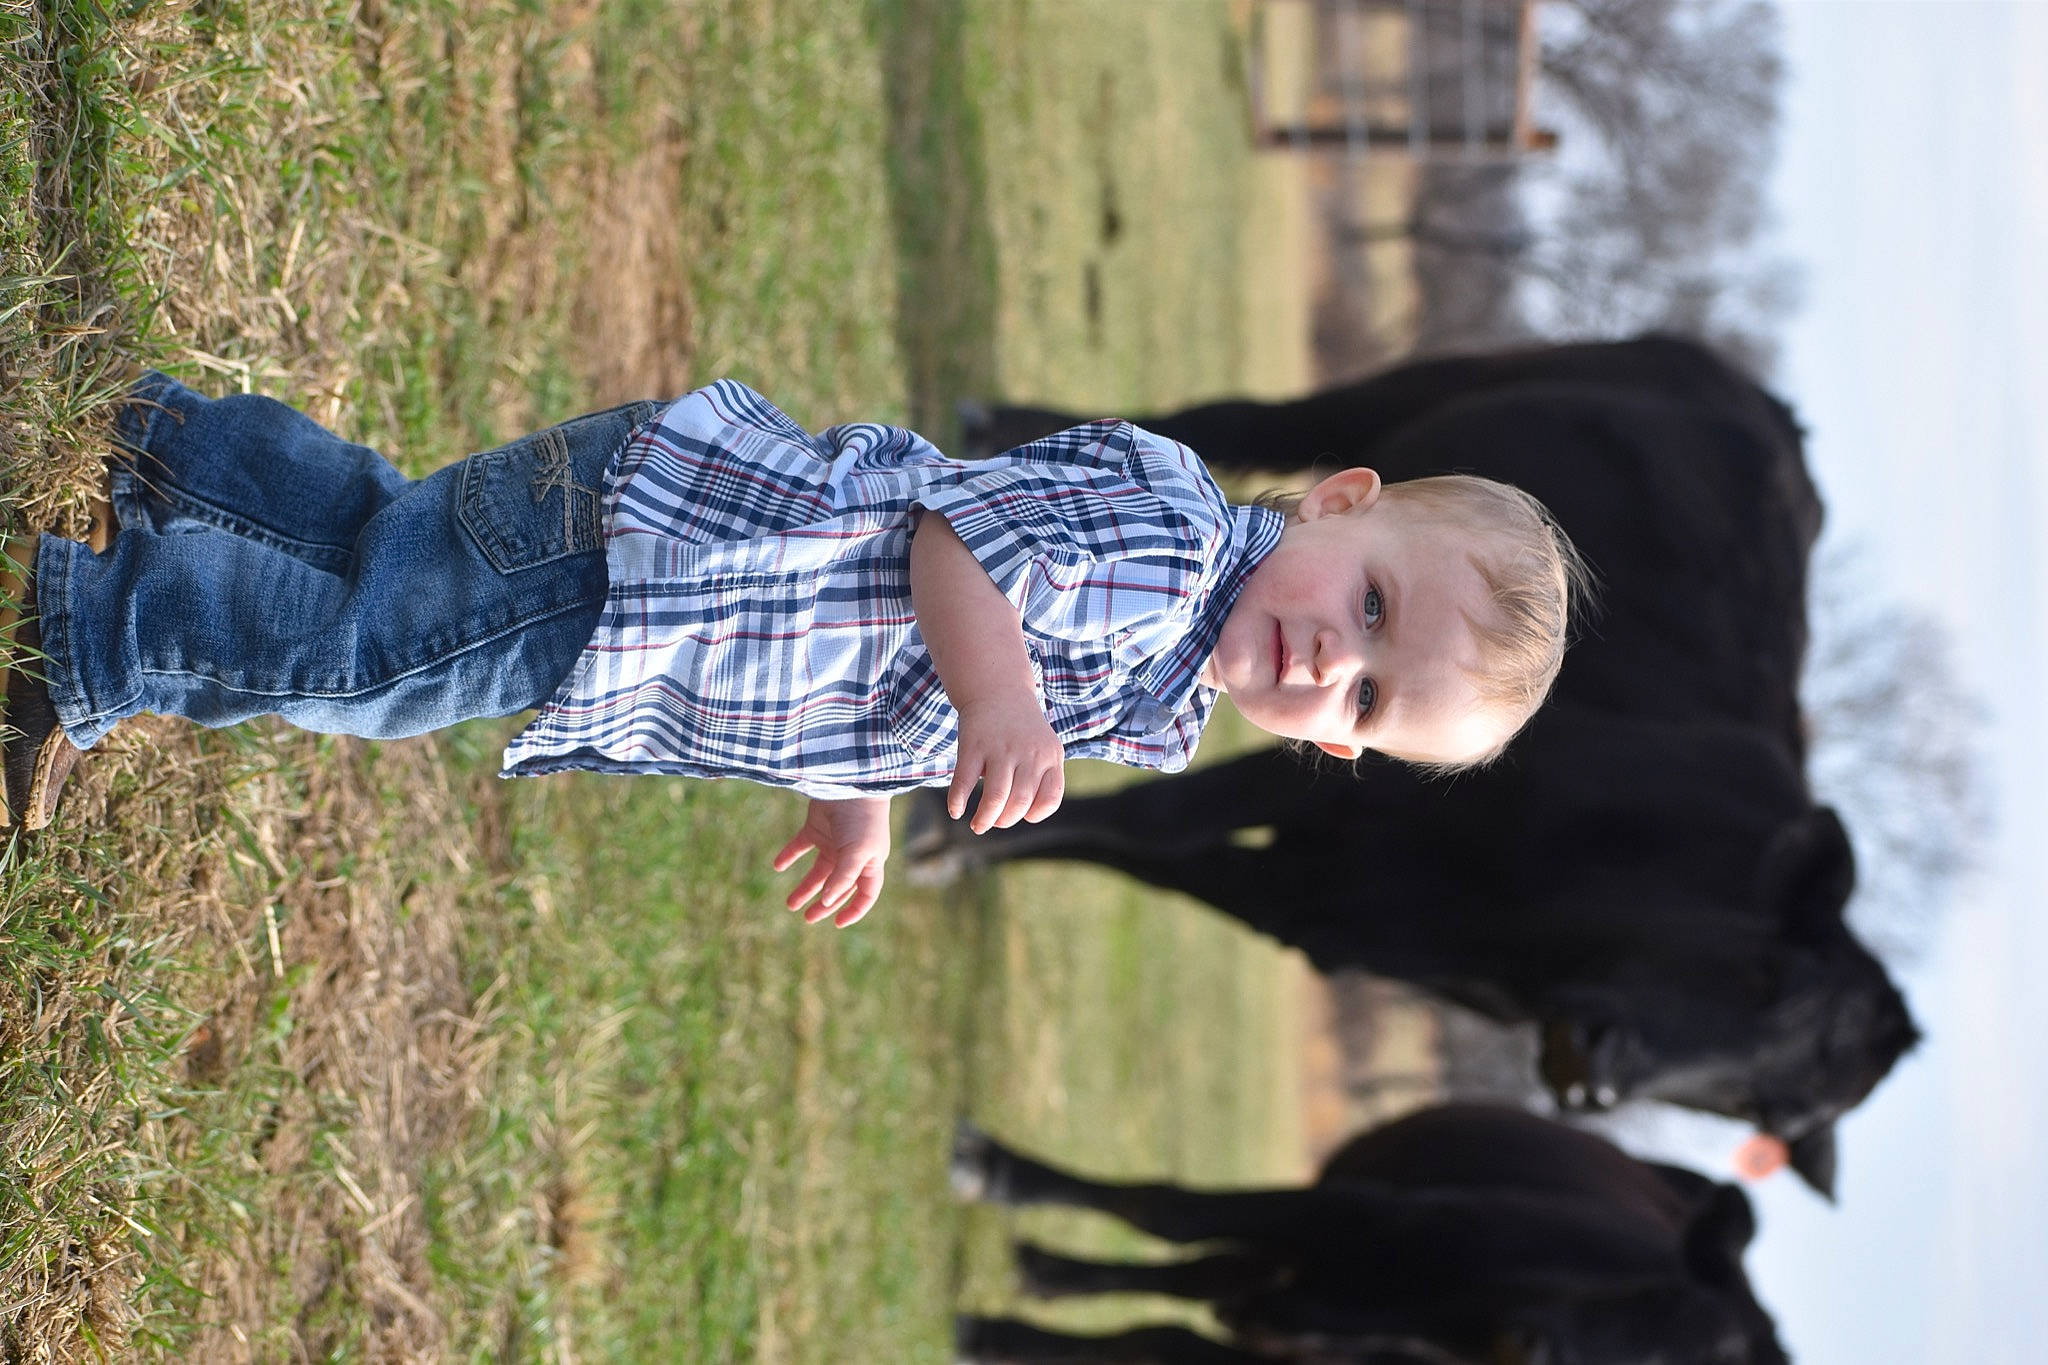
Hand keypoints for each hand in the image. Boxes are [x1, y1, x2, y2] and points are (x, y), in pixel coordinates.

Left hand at [773, 796, 891, 926]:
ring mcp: (833, 842)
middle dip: (824, 905)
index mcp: (869, 863)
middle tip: (806, 918)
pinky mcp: (816, 827)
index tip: (838, 923)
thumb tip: (827, 902)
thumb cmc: (861, 818)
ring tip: (790, 904)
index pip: (865, 894)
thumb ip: (842, 878)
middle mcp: (852, 855)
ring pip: (818, 871)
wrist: (849, 779)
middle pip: (838, 887)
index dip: (854, 910)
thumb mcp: (857, 851)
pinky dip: (789, 856)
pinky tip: (778, 866)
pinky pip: (800, 846)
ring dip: (805, 887)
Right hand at [951, 698, 1064, 833]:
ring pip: (996, 797)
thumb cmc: (1021, 729)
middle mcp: (1029, 753)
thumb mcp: (1043, 748)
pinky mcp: (973, 745)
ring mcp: (1001, 749)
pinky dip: (958, 800)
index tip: (1023, 815)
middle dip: (1006, 821)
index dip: (1036, 814)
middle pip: (1020, 802)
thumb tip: (1024, 814)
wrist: (998, 690)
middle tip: (994, 823)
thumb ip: (1042, 778)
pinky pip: (966, 781)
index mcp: (1050, 756)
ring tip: (978, 826)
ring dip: (985, 819)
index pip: (1050, 798)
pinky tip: (955, 811)